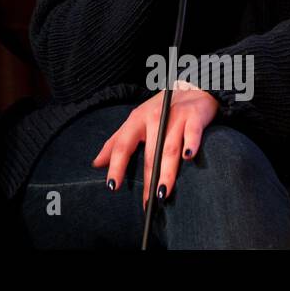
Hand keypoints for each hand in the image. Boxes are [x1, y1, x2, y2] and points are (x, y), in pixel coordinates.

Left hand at [92, 83, 219, 207]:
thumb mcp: (135, 122)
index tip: (112, 187)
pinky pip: (192, 132)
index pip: (122, 146)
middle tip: (148, 203)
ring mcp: (174, 117)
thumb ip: (116, 142)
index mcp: (136, 120)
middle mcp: (153, 118)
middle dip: (148, 179)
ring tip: (163, 192)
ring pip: (169, 148)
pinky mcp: (194, 116)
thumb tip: (96, 163)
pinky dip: (190, 144)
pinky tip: (188, 157)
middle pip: (150, 153)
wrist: (191, 87)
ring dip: (167, 171)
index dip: (116, 166)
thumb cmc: (161, 110)